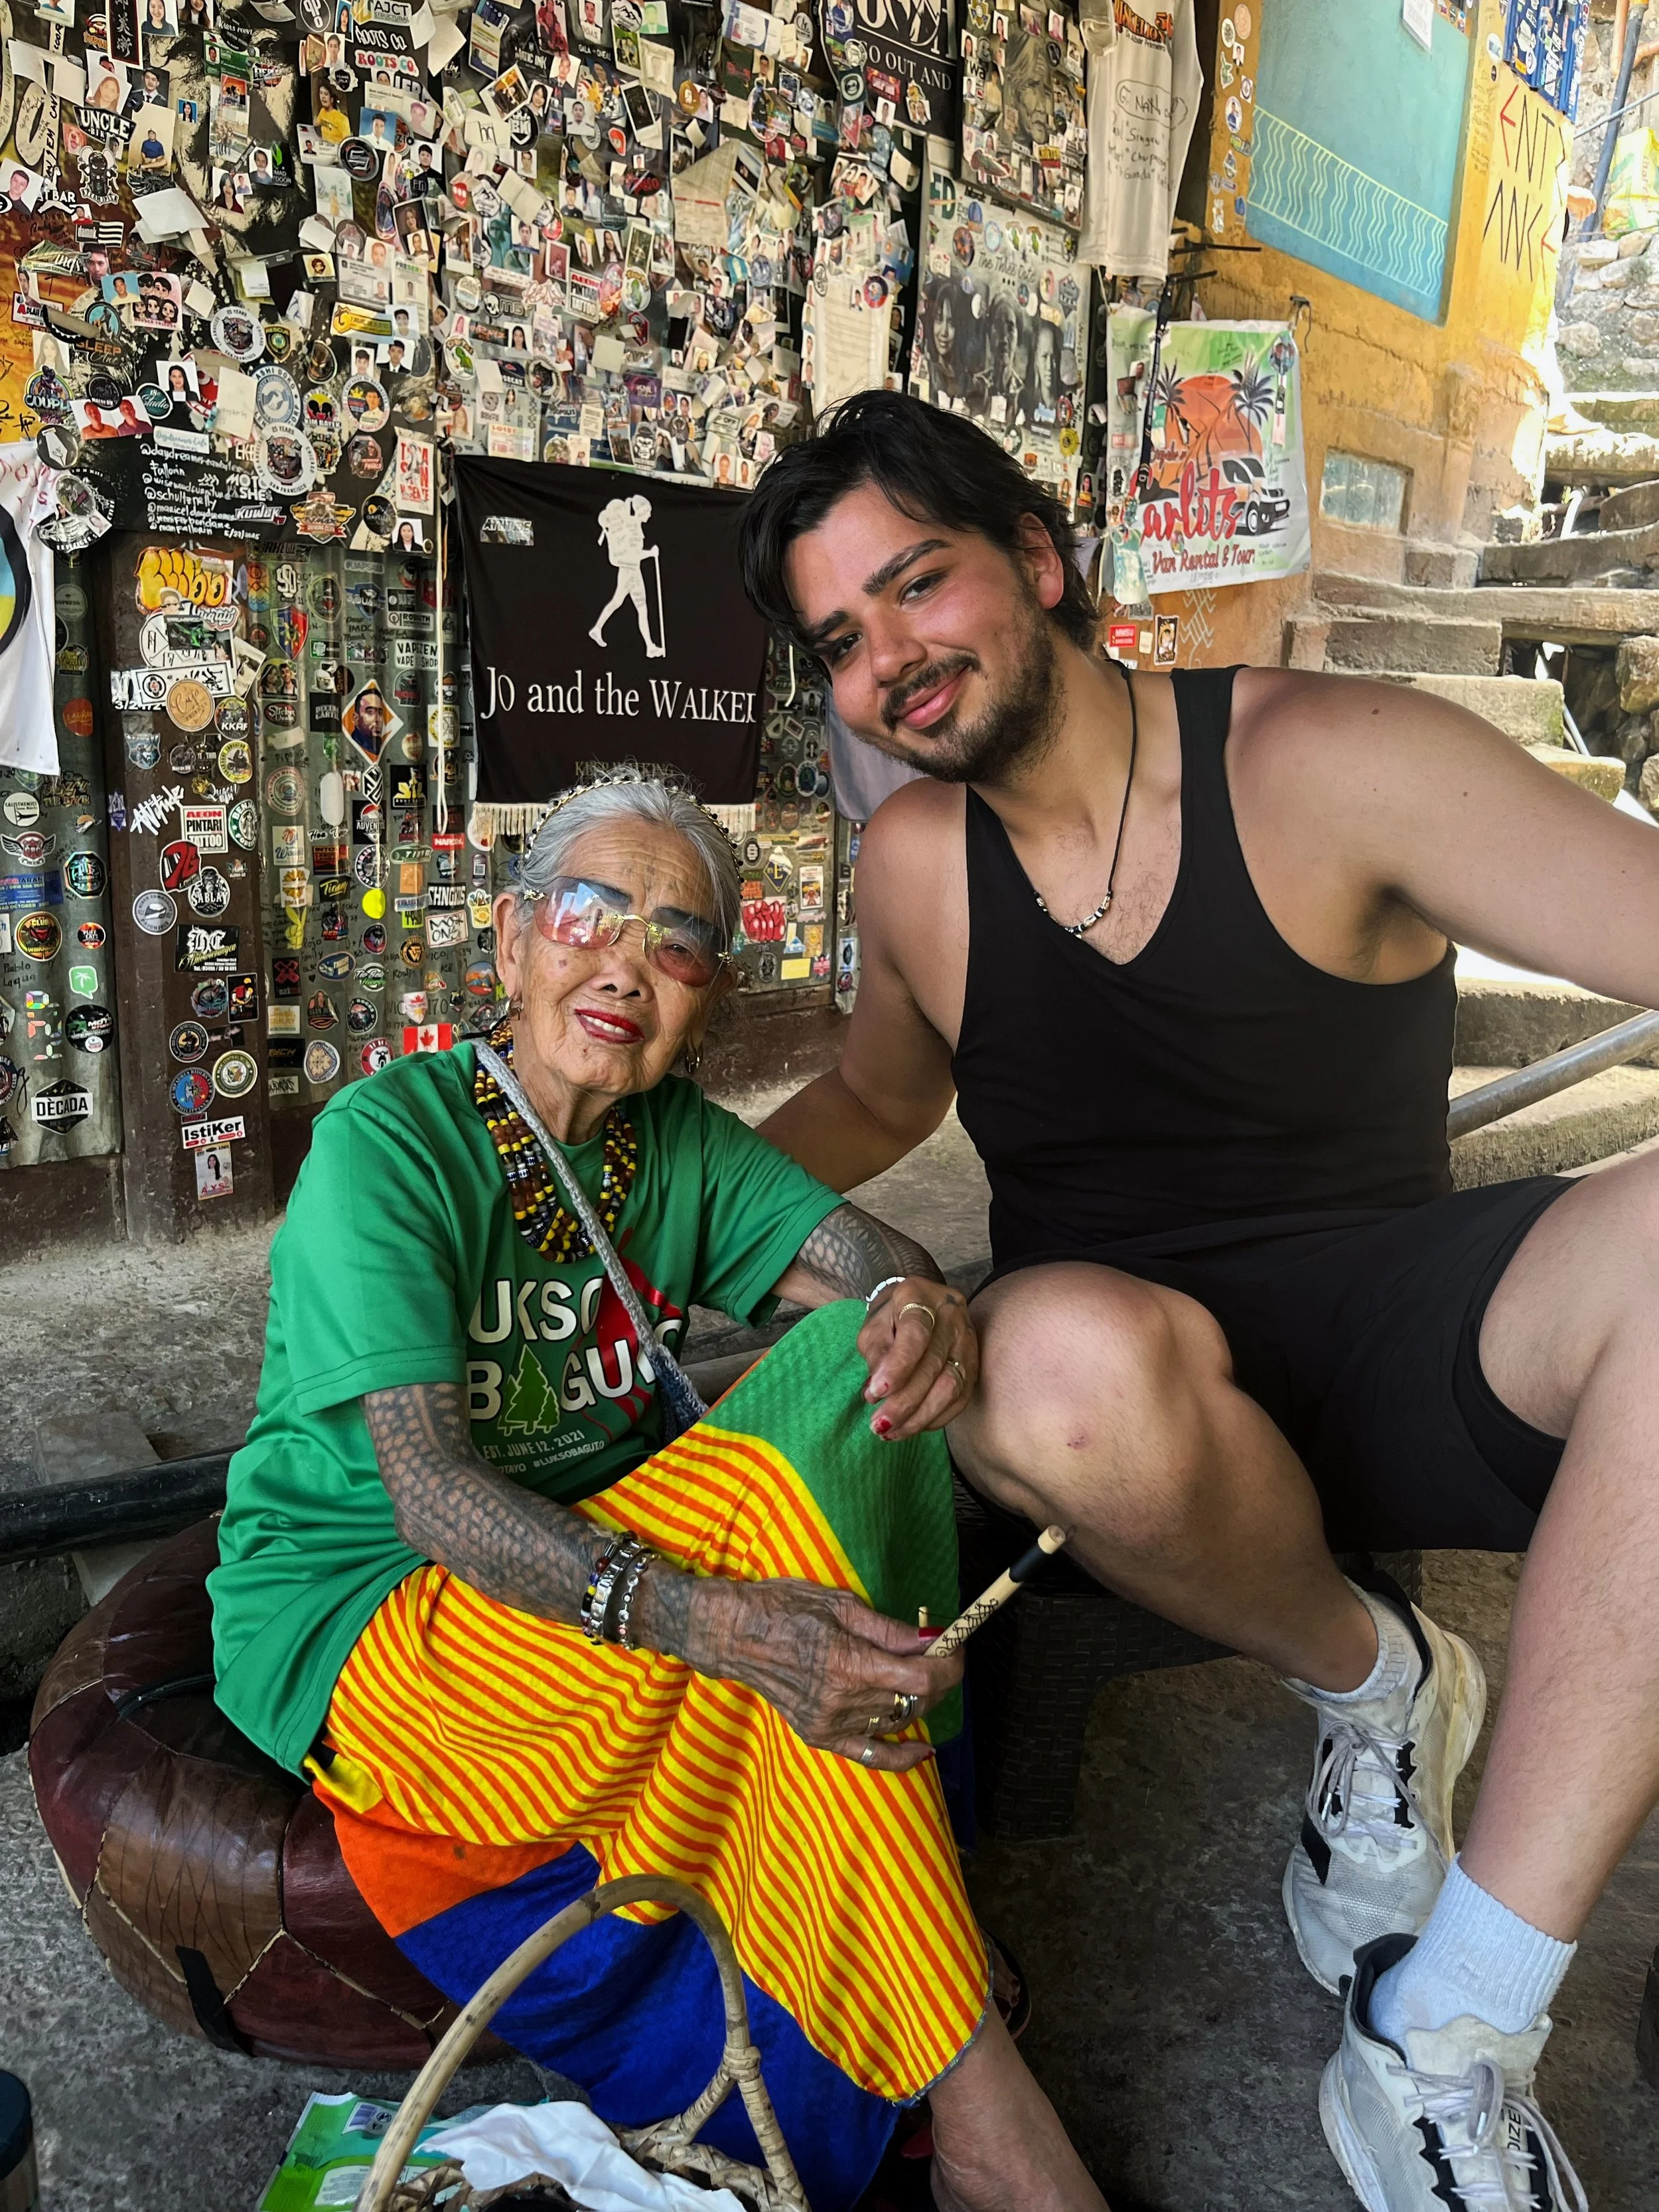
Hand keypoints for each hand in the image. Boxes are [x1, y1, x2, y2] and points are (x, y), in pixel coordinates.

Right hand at [684, 1574, 963, 1771]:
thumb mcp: (840, 1604)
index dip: (950, 1663)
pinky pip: (869, 1755)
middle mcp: (842, 1701)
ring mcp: (830, 1724)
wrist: (733, 1635)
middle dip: (938, 1677)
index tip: (956, 1645)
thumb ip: (889, 1630)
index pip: (921, 1677)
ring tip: (922, 1676)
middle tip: (941, 1653)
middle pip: (913, 1699)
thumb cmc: (784, 1607)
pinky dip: (900, 1756)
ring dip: (919, 1700)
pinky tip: (923, 1750)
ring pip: (897, 1720)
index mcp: (848, 1663)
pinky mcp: (819, 1736)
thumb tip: (932, 1639)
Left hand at [859, 1277, 977, 1439]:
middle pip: (933, 1365)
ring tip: (891, 1432)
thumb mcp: (873, 1327)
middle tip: (878, 1425)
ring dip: (920, 1416)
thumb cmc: (890, 1316)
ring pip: (951, 1386)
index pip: (915, 1334)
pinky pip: (960, 1398)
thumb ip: (875, 1355)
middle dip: (904, 1402)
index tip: (875, 1394)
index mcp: (919, 1296)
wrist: (919, 1302)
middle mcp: (951, 1315)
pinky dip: (935, 1418)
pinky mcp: (974, 1363)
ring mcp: (968, 1340)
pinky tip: (912, 1427)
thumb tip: (876, 1395)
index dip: (897, 1367)